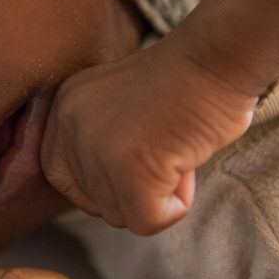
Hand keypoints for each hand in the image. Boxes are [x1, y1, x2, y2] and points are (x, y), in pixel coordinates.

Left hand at [40, 38, 257, 234]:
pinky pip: (147, 221)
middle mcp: (70, 124)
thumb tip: (105, 201)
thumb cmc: (187, 82)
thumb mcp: (120, 107)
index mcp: (65, 106)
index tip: (138, 161)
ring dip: (159, 194)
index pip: (59, 176)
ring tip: (178, 148)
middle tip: (168, 147)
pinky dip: (176, 205)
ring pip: (120, 215)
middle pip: (93, 203)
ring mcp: (96, 146)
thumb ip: (101, 142)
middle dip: (136, 189)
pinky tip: (187, 163)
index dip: (100, 184)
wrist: (218, 56)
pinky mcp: (127, 168)